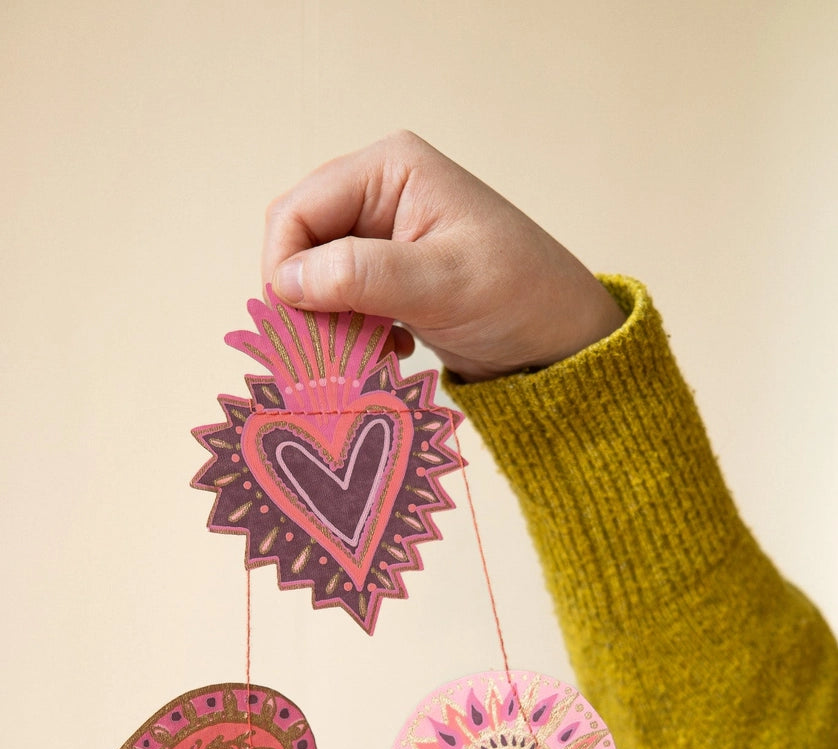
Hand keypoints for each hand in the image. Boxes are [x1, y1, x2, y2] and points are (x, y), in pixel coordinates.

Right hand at [262, 131, 623, 381]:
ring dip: (327, 319)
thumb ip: (362, 276)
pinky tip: (387, 350)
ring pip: (315, 275)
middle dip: (303, 297)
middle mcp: (380, 191)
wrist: (562, 338)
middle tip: (325, 347)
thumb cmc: (518, 297)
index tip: (298, 322)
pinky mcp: (390, 273)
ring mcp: (384, 233)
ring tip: (364, 352)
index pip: (298, 210)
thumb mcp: (441, 285)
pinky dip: (349, 330)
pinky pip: (340, 299)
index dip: (285, 267)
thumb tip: (288, 281)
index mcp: (390, 169)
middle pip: (299, 240)